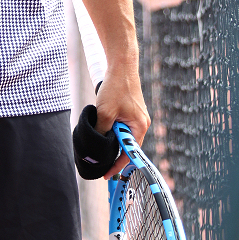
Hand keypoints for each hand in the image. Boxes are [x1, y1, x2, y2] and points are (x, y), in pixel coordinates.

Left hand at [94, 64, 150, 178]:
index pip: (129, 153)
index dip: (116, 165)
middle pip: (127, 145)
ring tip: (99, 143)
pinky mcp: (132, 111)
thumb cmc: (116, 87)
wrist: (121, 65)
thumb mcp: (105, 112)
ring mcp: (138, 117)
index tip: (105, 174)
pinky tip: (104, 127)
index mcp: (139, 127)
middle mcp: (142, 124)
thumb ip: (101, 131)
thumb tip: (96, 146)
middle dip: (113, 152)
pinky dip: (113, 130)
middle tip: (99, 160)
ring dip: (112, 139)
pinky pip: (123, 126)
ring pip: (123, 135)